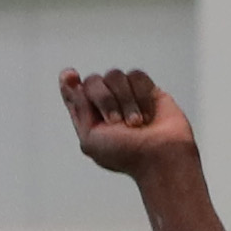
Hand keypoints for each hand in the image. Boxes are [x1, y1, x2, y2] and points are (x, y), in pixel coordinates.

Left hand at [56, 68, 198, 178]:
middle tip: (116, 122)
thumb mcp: (90, 139)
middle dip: (104, 99)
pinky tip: (148, 114)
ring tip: (136, 123)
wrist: (161, 156)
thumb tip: (73, 83)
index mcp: (89, 119)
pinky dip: (141, 95)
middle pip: (93, 80)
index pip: (73, 93)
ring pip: (115, 76)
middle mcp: (106, 105)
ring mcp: (127, 96)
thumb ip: (78, 110)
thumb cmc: (127, 154)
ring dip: (125, 101)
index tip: (70, 75)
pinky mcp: (147, 90)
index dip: (69, 82)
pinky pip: (136, 76)